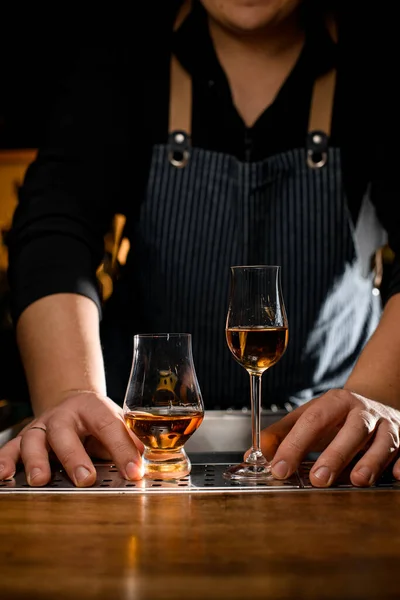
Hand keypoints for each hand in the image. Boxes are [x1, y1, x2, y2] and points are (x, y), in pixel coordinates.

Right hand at [0, 392, 143, 486]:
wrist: (71, 402)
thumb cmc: (97, 419)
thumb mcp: (117, 422)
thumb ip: (129, 441)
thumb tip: (144, 464)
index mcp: (93, 408)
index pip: (109, 426)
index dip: (123, 450)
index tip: (134, 472)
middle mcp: (64, 416)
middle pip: (65, 433)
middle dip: (74, 457)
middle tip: (85, 479)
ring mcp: (42, 427)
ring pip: (34, 440)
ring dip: (36, 460)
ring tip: (40, 480)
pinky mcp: (24, 439)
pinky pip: (10, 449)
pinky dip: (4, 461)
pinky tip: (3, 475)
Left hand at [259, 389, 399, 486]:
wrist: (375, 403)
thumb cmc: (336, 417)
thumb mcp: (307, 418)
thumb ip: (280, 436)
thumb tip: (252, 456)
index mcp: (335, 402)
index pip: (312, 421)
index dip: (295, 444)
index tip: (279, 468)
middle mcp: (362, 412)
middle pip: (351, 430)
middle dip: (335, 455)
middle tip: (319, 480)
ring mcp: (387, 425)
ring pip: (383, 441)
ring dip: (371, 461)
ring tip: (357, 480)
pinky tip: (397, 475)